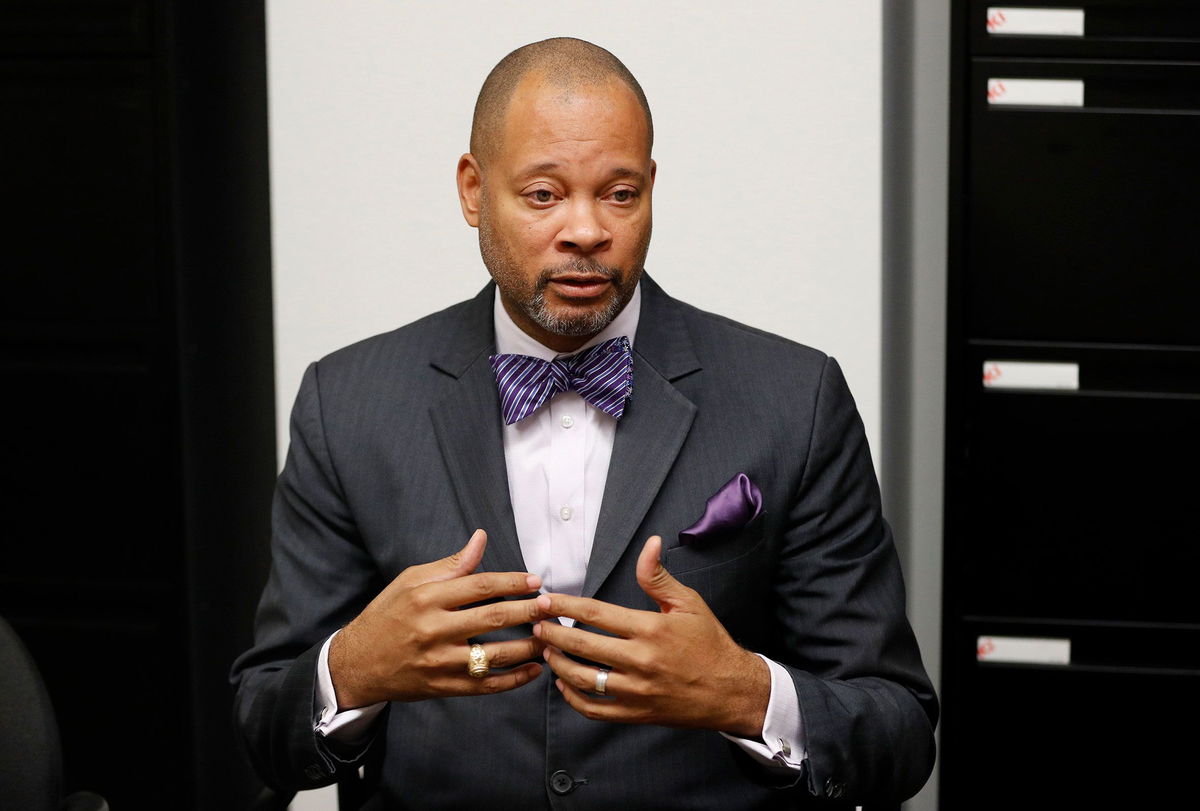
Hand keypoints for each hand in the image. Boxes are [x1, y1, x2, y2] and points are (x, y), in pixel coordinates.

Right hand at [329, 529, 549, 708]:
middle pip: (493, 619)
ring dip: (528, 646)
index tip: (535, 581)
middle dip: (528, 612)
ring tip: (550, 636)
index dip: (512, 582)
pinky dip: (514, 680)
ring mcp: (440, 662)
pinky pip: (486, 685)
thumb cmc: (387, 615)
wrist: (358, 663)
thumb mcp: (410, 582)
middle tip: (550, 606)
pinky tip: (534, 670)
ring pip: (495, 655)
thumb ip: (450, 565)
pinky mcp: (443, 687)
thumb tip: (480, 538)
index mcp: (427, 598)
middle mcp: (434, 630)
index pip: (480, 586)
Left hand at [535, 536, 769, 737]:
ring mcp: (637, 691)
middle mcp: (641, 661)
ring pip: (583, 679)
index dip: (565, 605)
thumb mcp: (689, 603)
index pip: (596, 614)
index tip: (545, 600)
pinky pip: (595, 710)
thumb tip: (649, 543)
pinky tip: (564, 684)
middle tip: (535, 623)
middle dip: (551, 632)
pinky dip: (573, 698)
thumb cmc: (709, 643)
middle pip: (582, 645)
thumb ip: (658, 577)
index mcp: (651, 630)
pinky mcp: (636, 714)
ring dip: (558, 663)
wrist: (731, 690)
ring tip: (547, 649)